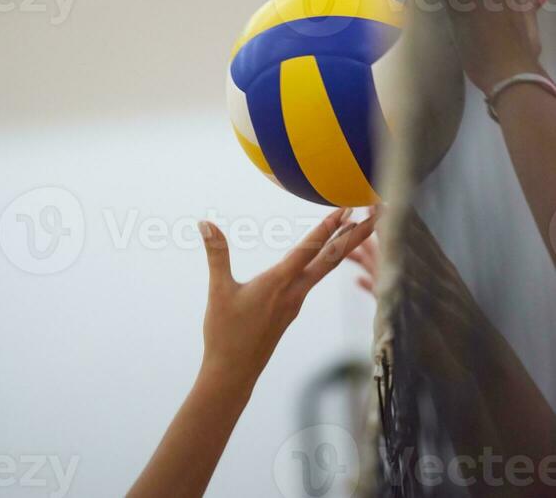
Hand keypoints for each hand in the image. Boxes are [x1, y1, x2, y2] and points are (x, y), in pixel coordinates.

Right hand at [198, 208, 376, 395]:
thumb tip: (205, 223)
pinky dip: (326, 259)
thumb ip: (216, 254)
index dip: (328, 227)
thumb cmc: (225, 334)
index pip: (309, 250)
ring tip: (357, 226)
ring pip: (326, 267)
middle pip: (332, 258)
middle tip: (377, 214)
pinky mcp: (291, 309)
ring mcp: (295, 302)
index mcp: (279, 284)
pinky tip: (324, 254)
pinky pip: (314, 277)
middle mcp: (295, 292)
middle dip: (356, 235)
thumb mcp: (218, 290)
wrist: (234, 374)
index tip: (347, 208)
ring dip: (344, 245)